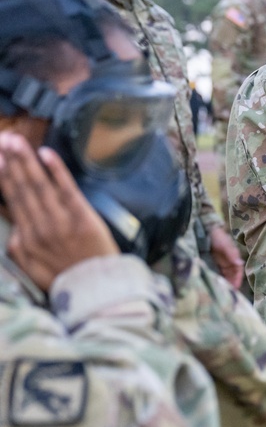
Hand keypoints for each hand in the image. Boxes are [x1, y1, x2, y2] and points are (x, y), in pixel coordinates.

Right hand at [0, 132, 118, 290]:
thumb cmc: (64, 276)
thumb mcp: (31, 267)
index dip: (3, 176)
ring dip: (26, 160)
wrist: (96, 288)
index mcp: (25, 237)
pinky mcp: (82, 217)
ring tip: (15, 140)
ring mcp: (60, 220)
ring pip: (39, 185)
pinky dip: (56, 170)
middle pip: (22, 187)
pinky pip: (66, 189)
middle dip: (11, 161)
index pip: (11, 199)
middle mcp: (39, 226)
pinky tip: (45, 153)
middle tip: (3, 139)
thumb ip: (17, 248)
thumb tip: (10, 230)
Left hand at [209, 225, 244, 288]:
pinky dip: (215, 280)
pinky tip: (212, 286)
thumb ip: (232, 253)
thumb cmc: (217, 236)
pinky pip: (215, 274)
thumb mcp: (225, 244)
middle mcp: (227, 262)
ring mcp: (219, 263)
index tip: (235, 288)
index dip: (237, 279)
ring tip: (220, 293)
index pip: (238, 271)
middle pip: (231, 275)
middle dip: (230, 284)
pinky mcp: (210, 263)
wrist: (204, 230)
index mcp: (233, 257)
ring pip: (223, 276)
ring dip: (223, 283)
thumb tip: (240, 263)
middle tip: (227, 295)